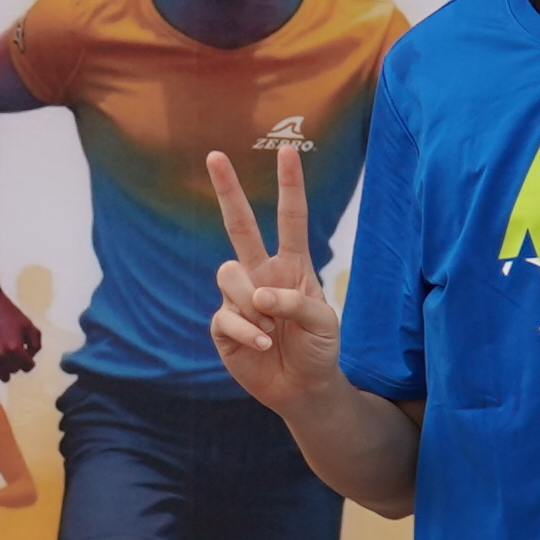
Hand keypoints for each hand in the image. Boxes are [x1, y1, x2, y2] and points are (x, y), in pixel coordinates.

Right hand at [0, 281, 45, 380]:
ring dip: (5, 368)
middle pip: (14, 371)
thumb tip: (31, 357)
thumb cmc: (8, 312)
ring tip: (5, 357)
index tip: (26, 352)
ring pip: (1, 375)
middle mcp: (0, 355)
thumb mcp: (29, 325)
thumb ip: (36, 344)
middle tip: (14, 350)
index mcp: (15, 348)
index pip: (27, 367)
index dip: (30, 360)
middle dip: (17, 362)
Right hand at [203, 143, 342, 416]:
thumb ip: (295, 301)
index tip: (287, 151)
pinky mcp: (223, 327)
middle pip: (240, 226)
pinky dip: (246, 331)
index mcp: (291, 266)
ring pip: (228, 274)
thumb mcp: (324, 322)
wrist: (303, 388)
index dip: (289, 186)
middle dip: (228, 190)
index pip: (290, 219)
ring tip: (269, 328)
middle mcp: (261, 274)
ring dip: (251, 302)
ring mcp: (239, 299)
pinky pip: (225, 316)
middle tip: (215, 155)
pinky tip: (262, 344)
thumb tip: (256, 295)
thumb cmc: (319, 349)